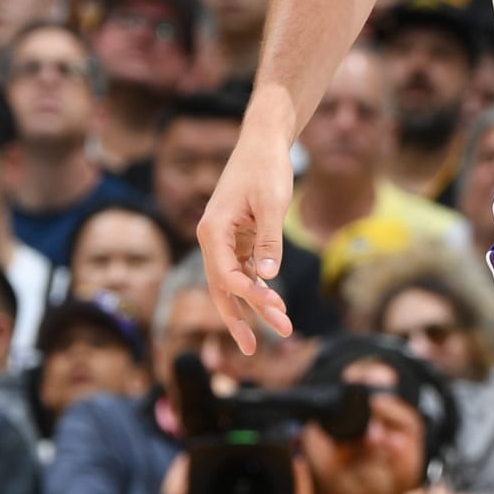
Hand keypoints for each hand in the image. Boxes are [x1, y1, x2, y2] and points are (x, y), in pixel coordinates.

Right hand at [197, 116, 294, 353]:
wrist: (263, 142)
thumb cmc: (266, 168)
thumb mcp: (273, 203)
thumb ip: (271, 240)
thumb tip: (268, 277)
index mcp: (212, 231)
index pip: (225, 275)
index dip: (249, 296)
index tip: (275, 305)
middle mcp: (213, 240)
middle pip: (222, 289)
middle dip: (240, 319)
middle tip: (254, 351)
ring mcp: (225, 241)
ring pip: (236, 284)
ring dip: (256, 307)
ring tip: (281, 330)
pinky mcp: (239, 240)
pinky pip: (245, 272)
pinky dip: (259, 289)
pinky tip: (276, 305)